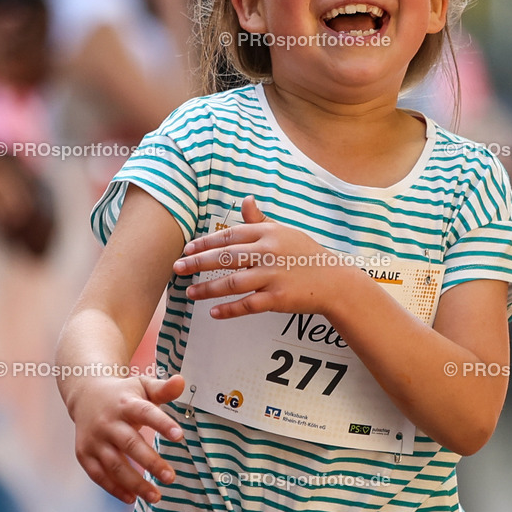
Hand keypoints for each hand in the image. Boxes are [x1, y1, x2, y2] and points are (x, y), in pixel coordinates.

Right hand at [72, 373, 185, 504]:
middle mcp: (108, 422)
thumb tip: (181, 381)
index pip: (146, 413)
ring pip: (114, 464)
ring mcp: (94, 439)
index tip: (180, 436)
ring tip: (156, 496)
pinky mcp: (84, 453)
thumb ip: (163, 389)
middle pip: (130, 444)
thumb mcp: (142, 386)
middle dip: (151, 462)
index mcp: (126, 404)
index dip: (162, 424)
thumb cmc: (122, 394)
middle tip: (170, 477)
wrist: (85, 394)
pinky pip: (98, 474)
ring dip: (135, 483)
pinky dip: (114, 488)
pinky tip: (131, 498)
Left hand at [173, 195, 345, 318]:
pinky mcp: (278, 298)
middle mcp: (269, 252)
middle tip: (177, 269)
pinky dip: (230, 309)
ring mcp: (274, 276)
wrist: (334, 281)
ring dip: (208, 288)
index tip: (187, 249)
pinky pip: (248, 304)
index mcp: (268, 234)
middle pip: (226, 257)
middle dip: (198, 263)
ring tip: (190, 293)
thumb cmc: (305, 255)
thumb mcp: (284, 233)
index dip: (205, 243)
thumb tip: (246, 200)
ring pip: (233, 282)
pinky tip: (214, 312)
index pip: (229, 236)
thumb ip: (260, 221)